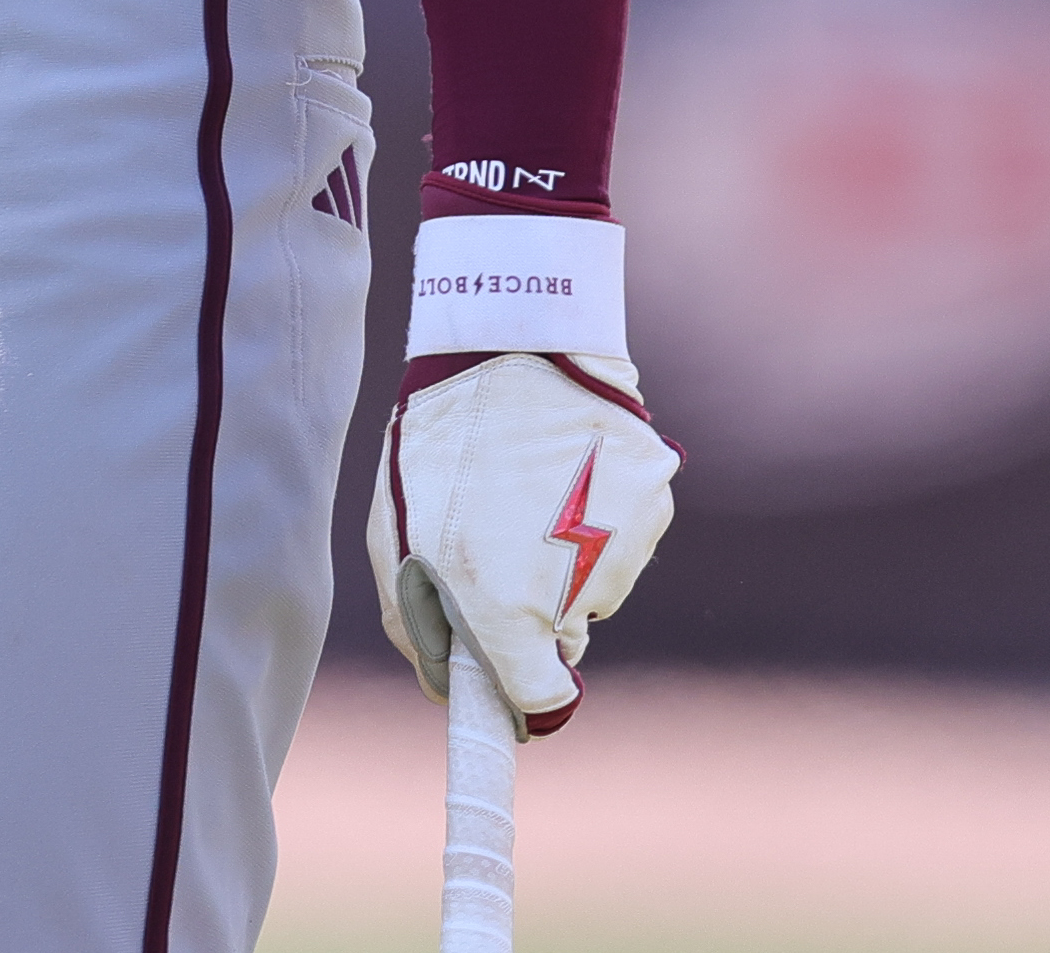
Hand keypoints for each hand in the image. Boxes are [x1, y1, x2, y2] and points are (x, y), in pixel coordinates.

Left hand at [375, 353, 677, 733]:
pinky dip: (598, 522)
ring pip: (595, 587)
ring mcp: (626, 544)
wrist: (510, 347)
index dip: (522, 700)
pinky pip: (624, 541)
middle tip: (496, 545)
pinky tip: (565, 473)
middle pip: (565, 639)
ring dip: (565, 562)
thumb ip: (418, 630)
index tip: (512, 691)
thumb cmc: (437, 447)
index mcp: (507, 606)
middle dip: (531, 613)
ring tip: (526, 492)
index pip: (541, 702)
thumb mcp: (395, 541)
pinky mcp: (655, 504)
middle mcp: (579, 587)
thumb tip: (450, 688)